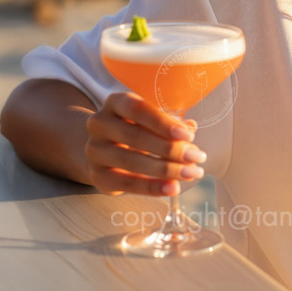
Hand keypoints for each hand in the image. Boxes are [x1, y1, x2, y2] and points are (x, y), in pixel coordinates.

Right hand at [84, 92, 206, 195]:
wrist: (104, 149)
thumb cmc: (137, 128)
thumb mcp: (152, 119)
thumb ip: (170, 122)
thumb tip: (190, 128)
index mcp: (115, 103)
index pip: (137, 109)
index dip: (163, 123)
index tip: (189, 135)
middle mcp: (99, 124)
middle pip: (135, 137)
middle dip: (170, 149)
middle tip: (197, 157)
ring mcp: (94, 151)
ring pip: (131, 161)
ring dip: (166, 169)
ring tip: (192, 172)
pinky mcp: (97, 176)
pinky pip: (127, 184)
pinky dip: (153, 187)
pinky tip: (174, 188)